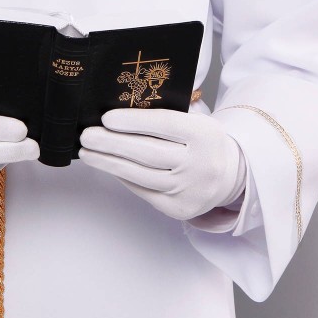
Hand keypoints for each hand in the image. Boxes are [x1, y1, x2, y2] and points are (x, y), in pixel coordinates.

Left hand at [79, 108, 245, 220]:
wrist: (230, 174)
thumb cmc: (203, 141)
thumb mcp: (196, 120)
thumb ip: (168, 113)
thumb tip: (122, 108)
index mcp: (205, 134)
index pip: (164, 125)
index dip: (133, 122)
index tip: (106, 118)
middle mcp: (200, 164)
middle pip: (148, 153)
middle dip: (112, 144)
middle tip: (87, 135)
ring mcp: (189, 189)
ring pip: (140, 175)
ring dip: (108, 163)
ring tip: (87, 153)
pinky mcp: (178, 208)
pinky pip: (143, 191)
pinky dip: (123, 177)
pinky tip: (107, 166)